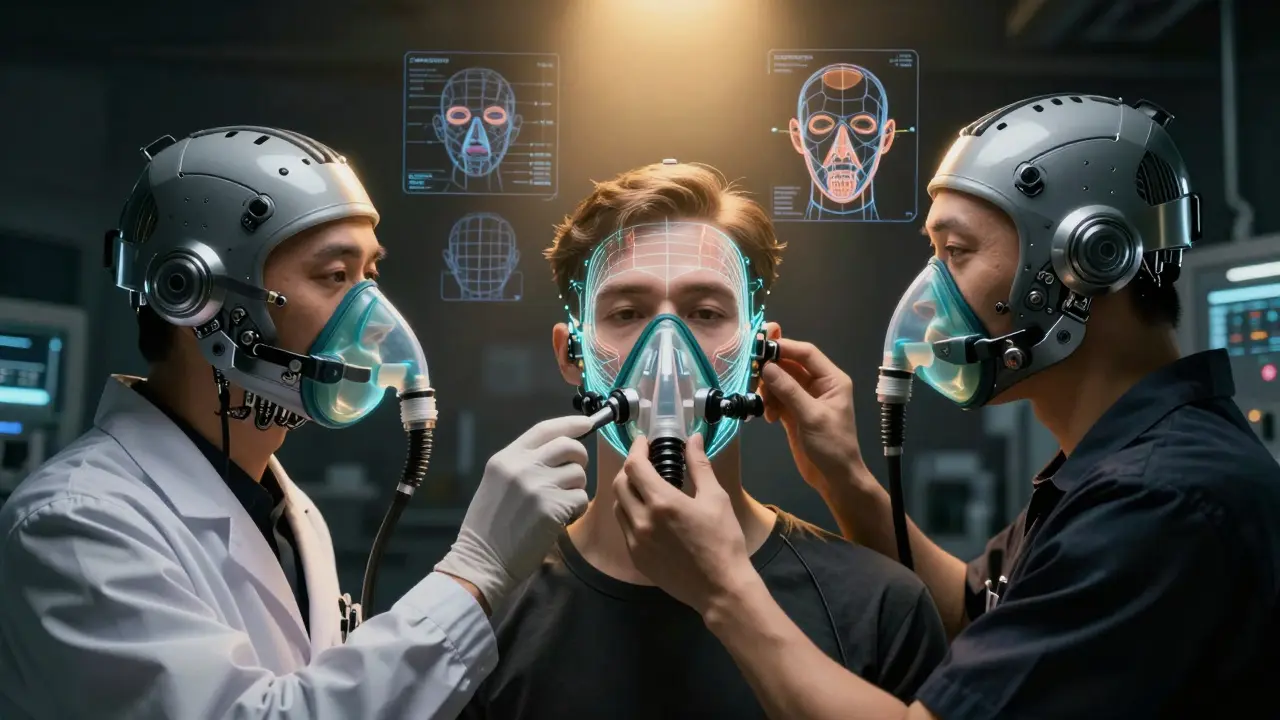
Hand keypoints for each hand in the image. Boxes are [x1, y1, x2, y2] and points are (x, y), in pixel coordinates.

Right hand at [435, 414, 591, 610]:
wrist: (482, 561)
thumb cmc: (488, 526)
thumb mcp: (497, 483)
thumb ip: (523, 464)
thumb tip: (559, 451)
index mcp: (506, 458)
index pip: (544, 429)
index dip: (569, 424)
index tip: (586, 423)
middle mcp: (522, 466)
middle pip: (569, 446)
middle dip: (580, 457)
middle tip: (574, 473)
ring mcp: (538, 486)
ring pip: (578, 474)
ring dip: (576, 489)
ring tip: (560, 504)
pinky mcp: (552, 508)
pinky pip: (580, 498)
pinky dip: (576, 510)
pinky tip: (561, 519)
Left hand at [612, 433, 754, 615]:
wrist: (720, 588)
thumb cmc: (723, 540)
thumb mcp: (715, 498)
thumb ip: (699, 466)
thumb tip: (693, 439)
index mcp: (662, 502)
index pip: (634, 466)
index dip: (636, 449)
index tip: (644, 442)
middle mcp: (641, 520)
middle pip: (620, 484)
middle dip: (630, 468)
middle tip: (646, 463)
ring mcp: (635, 541)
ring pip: (618, 506)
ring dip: (627, 491)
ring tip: (646, 488)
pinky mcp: (636, 558)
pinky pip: (624, 528)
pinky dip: (630, 514)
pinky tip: (648, 514)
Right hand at [758, 339, 864, 495]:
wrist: (835, 478)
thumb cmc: (832, 445)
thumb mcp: (811, 416)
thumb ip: (788, 390)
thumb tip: (766, 367)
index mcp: (831, 380)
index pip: (806, 353)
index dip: (784, 347)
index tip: (761, 347)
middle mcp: (818, 385)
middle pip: (790, 366)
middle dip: (772, 370)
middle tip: (752, 375)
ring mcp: (805, 399)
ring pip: (780, 382)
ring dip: (768, 390)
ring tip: (763, 404)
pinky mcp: (793, 413)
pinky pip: (776, 398)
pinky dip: (769, 404)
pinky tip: (768, 417)